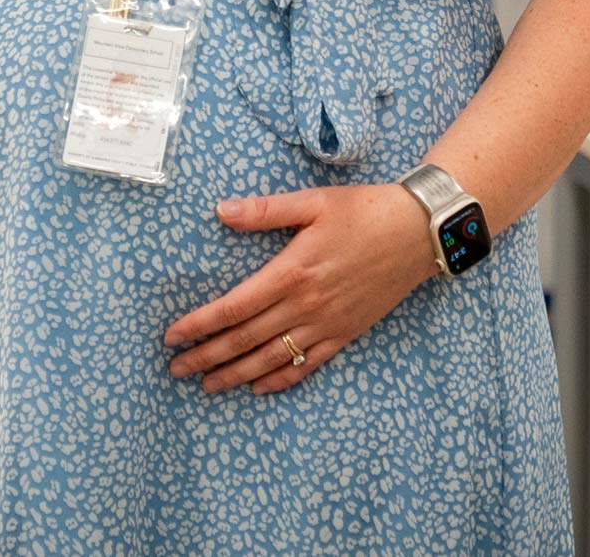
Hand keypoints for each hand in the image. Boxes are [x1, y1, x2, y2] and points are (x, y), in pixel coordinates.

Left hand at [164, 184, 436, 394]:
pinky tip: (258, 388)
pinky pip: (308, 365)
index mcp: (292, 272)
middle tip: (175, 370)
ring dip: (235, 375)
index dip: (200, 324)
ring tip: (206, 385)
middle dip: (207, 357)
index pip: (234, 307)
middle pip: (245, 340)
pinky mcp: (346, 333)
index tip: (171, 336)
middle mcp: (306, 306)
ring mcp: (327, 325)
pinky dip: (280, 380)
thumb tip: (222, 211)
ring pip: (272, 359)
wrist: (418, 233)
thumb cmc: (363, 211)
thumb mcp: (312, 202)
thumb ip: (265, 210)